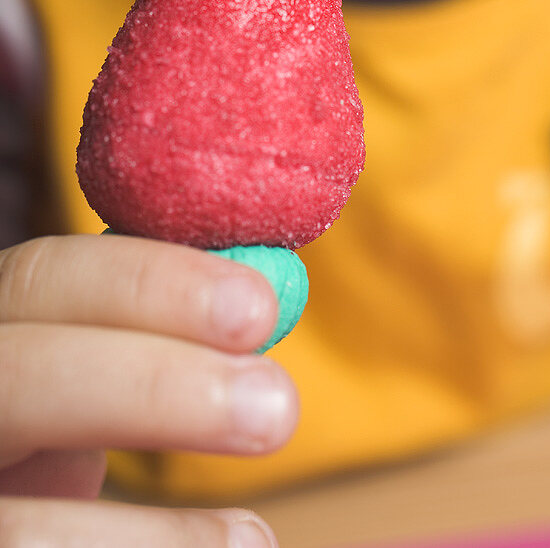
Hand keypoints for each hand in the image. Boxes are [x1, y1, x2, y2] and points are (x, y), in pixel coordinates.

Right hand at [0, 233, 297, 544]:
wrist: (19, 521)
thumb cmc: (64, 430)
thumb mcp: (91, 369)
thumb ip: (159, 334)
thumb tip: (268, 305)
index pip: (44, 277)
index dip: (150, 284)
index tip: (260, 309)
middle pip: (23, 377)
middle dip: (156, 386)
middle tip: (276, 407)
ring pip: (20, 528)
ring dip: (154, 535)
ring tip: (251, 538)